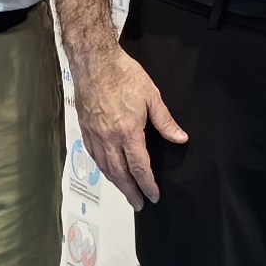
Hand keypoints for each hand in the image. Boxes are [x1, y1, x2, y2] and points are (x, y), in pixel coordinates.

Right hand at [65, 33, 185, 208]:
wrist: (94, 61)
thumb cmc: (124, 74)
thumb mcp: (151, 96)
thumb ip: (165, 121)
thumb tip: (180, 139)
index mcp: (128, 132)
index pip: (139, 167)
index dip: (147, 184)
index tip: (153, 195)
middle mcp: (109, 138)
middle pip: (120, 173)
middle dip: (130, 191)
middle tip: (138, 204)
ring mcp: (95, 134)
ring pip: (105, 167)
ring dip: (116, 182)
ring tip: (125, 191)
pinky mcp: (85, 128)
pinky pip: (94, 155)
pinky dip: (103, 167)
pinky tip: (108, 170)